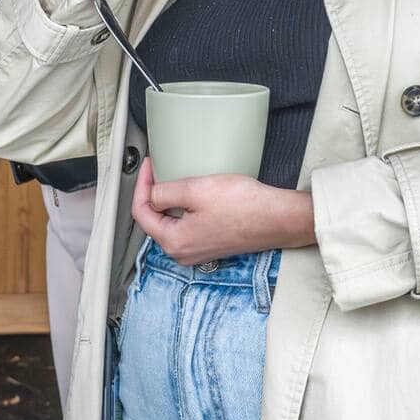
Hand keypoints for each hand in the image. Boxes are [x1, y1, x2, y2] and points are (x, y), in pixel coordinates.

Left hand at [129, 158, 314, 266]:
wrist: (278, 218)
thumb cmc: (244, 206)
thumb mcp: (195, 190)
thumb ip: (164, 193)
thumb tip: (150, 194)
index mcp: (174, 243)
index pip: (141, 213)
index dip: (141, 185)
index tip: (149, 166)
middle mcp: (183, 253)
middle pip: (154, 220)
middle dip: (152, 193)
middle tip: (157, 169)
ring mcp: (198, 251)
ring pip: (171, 222)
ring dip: (169, 200)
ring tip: (173, 178)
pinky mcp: (211, 244)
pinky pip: (187, 225)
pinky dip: (184, 208)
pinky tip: (193, 194)